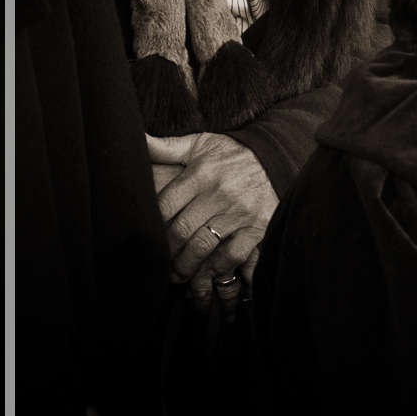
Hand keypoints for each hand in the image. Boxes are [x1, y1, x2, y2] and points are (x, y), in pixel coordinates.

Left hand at [148, 132, 277, 316]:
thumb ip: (167, 147)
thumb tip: (137, 140)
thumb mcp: (201, 144)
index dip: (151, 226)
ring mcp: (239, 212)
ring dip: (186, 265)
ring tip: (178, 275)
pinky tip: (208, 274)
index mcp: (200, 174)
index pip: (165, 206)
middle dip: (165, 251)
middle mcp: (218, 193)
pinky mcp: (258, 226)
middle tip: (158, 263)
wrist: (279, 155)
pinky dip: (218, 268)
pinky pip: (233, 254)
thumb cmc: (233, 153)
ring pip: (202, 246)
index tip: (147, 237)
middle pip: (180, 230)